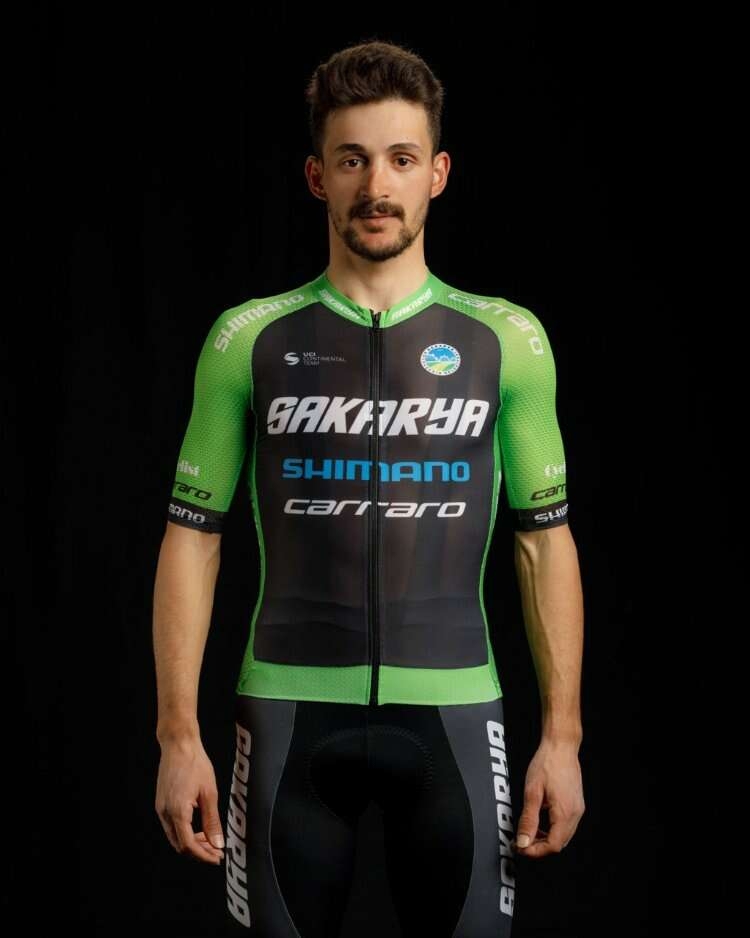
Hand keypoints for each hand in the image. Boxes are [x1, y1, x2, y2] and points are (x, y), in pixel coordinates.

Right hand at [155, 735, 225, 864]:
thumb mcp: (209, 793)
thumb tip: (218, 843)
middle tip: (216, 851)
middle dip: (199, 851)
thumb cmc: (195, 764)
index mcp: (177, 811)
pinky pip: (172, 826)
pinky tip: (198, 828)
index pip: (188, 846)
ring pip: (175, 836)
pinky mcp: (161, 803)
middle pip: (180, 844)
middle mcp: (165, 813)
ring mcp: (161, 808)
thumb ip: (212, 821)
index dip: (203, 855)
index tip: (217, 857)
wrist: (179, 745)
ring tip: (210, 840)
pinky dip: (185, 832)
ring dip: (192, 842)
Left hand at [511, 738, 583, 857]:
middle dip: (539, 847)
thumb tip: (523, 842)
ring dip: (545, 839)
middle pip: (559, 843)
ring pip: (563, 836)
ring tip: (527, 833)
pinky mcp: (576, 804)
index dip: (535, 851)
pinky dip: (552, 829)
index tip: (519, 848)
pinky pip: (565, 825)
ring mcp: (578, 809)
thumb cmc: (547, 764)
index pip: (553, 846)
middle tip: (520, 842)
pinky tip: (539, 822)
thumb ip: (528, 820)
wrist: (561, 746)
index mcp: (565, 813)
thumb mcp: (532, 792)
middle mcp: (575, 814)